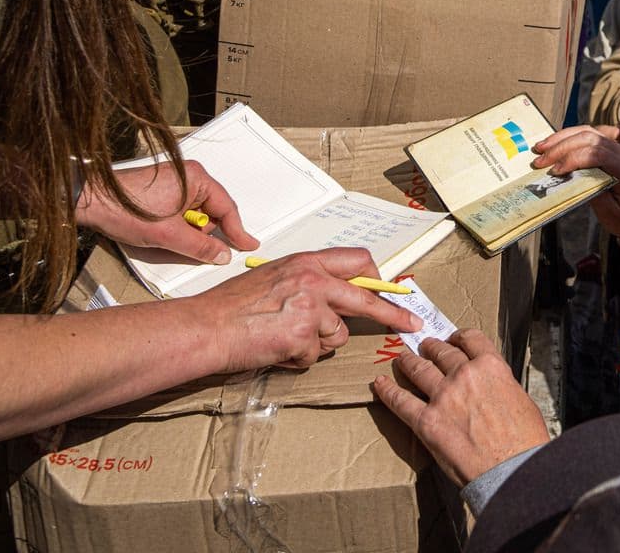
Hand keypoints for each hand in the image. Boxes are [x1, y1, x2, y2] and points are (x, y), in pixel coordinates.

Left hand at [75, 160, 257, 263]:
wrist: (89, 200)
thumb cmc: (124, 209)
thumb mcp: (167, 235)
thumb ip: (200, 246)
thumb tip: (221, 254)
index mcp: (197, 179)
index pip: (227, 208)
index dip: (237, 231)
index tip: (247, 245)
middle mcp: (188, 176)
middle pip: (211, 211)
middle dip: (204, 232)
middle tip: (195, 248)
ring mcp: (174, 182)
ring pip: (194, 213)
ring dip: (186, 229)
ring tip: (166, 237)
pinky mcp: (161, 189)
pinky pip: (180, 210)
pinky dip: (176, 224)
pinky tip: (161, 232)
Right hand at [193, 247, 420, 371]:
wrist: (206, 327)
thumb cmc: (231, 305)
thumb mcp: (274, 276)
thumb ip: (307, 281)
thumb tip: (337, 295)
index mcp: (307, 262)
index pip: (357, 260)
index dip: (376, 276)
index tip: (390, 288)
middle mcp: (314, 281)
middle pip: (365, 298)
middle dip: (392, 314)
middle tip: (413, 324)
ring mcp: (311, 309)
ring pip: (337, 335)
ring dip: (317, 343)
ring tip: (284, 337)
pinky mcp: (303, 337)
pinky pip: (314, 356)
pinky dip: (297, 359)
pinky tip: (275, 349)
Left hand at [373, 330, 549, 486]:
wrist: (511, 467)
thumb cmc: (523, 439)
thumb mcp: (520, 398)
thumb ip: (499, 385)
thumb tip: (490, 388)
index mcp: (491, 366)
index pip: (470, 339)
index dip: (458, 337)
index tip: (453, 339)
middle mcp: (464, 375)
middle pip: (441, 352)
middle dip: (431, 347)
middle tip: (424, 346)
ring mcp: (442, 396)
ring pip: (418, 369)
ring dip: (408, 362)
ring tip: (402, 359)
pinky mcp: (426, 421)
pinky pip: (400, 401)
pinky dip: (388, 391)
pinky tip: (380, 384)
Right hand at [533, 126, 619, 242]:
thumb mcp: (611, 214)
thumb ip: (593, 192)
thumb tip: (570, 178)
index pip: (597, 153)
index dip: (573, 159)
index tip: (554, 172)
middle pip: (590, 138)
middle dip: (562, 146)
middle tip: (539, 160)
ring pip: (589, 133)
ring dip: (563, 138)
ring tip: (541, 148)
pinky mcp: (612, 151)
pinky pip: (590, 138)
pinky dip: (570, 139)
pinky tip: (555, 146)